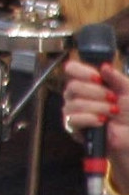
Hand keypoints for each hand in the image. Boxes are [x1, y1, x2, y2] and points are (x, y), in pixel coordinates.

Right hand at [63, 56, 128, 192]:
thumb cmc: (128, 113)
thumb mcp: (127, 91)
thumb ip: (116, 78)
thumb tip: (104, 67)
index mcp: (86, 83)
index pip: (71, 69)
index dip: (82, 71)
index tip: (98, 78)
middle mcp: (75, 95)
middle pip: (73, 86)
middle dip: (96, 92)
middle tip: (113, 99)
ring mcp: (72, 111)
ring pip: (74, 103)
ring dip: (98, 107)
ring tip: (113, 112)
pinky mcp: (73, 128)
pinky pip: (73, 119)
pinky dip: (90, 119)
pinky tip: (103, 121)